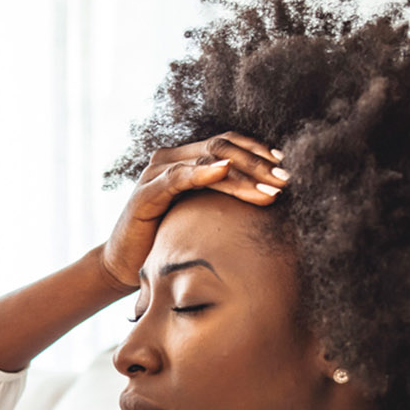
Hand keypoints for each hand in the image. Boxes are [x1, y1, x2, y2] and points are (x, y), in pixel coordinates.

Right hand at [99, 132, 289, 288]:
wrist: (123, 266)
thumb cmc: (165, 243)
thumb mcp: (201, 216)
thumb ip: (224, 200)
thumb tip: (271, 198)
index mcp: (184, 159)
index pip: (228, 143)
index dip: (258, 151)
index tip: (286, 168)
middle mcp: (169, 159)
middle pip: (222, 147)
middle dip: (258, 164)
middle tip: (286, 181)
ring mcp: (156, 173)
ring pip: (208, 160)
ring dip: (243, 174)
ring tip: (269, 189)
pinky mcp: (145, 193)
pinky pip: (179, 177)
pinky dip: (204, 174)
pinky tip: (225, 172)